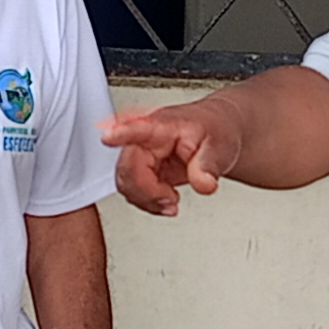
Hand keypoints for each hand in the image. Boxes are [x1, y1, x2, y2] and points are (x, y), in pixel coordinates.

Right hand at [98, 101, 237, 213]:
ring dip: (147, 200)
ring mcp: (140, 155)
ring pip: (126, 183)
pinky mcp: (141, 170)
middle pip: (127, 168)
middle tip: (171, 197)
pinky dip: (149, 202)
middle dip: (147, 191)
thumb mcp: (219, 146)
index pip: (138, 128)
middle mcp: (144, 139)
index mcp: (162, 126)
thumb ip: (209, 166)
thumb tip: (204, 184)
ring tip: (172, 200)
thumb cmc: (214, 131)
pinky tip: (166, 201)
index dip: (121, 133)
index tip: (108, 137)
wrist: (216, 133)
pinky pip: (133, 191)